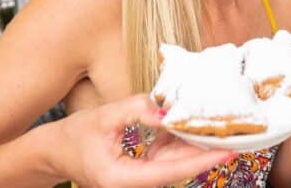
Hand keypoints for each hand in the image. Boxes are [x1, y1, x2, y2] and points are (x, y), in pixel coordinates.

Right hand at [55, 94, 234, 187]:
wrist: (54, 151)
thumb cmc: (72, 136)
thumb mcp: (103, 116)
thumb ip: (136, 110)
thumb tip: (167, 110)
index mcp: (122, 180)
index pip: (170, 171)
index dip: (201, 160)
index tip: (227, 150)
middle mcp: (134, 185)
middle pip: (178, 168)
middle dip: (206, 151)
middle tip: (236, 133)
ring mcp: (138, 180)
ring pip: (175, 162)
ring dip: (195, 144)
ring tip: (221, 125)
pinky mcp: (141, 171)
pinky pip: (166, 157)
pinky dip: (179, 140)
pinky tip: (191, 122)